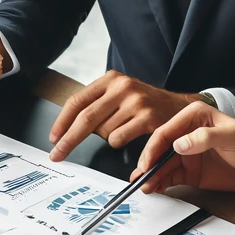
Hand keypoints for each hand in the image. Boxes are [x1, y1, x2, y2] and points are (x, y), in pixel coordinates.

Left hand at [49, 72, 201, 159]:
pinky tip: (132, 135)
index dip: (62, 121)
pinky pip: (119, 139)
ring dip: (107, 139)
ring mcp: (136, 102)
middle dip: (68, 140)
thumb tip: (67, 127)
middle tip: (57, 155)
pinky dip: (119, 143)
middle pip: (86, 118)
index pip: (78, 101)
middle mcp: (123, 87)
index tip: (53, 138)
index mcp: (111, 79)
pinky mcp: (148, 117)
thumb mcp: (120, 95)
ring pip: (104, 132)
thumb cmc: (146, 105)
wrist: (181, 108)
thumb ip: (97, 104)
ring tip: (123, 130)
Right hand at [130, 102, 234, 192]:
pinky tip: (153, 189)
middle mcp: (186, 134)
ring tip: (144, 187)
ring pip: (162, 165)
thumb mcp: (232, 136)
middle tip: (141, 179)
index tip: (147, 163)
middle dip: (148, 164)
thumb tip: (179, 144)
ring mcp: (187, 154)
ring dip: (151, 175)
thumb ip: (205, 137)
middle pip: (160, 149)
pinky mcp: (190, 171)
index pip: (166, 131)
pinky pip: (170, 177)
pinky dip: (160, 183)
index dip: (153, 148)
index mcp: (194, 117)